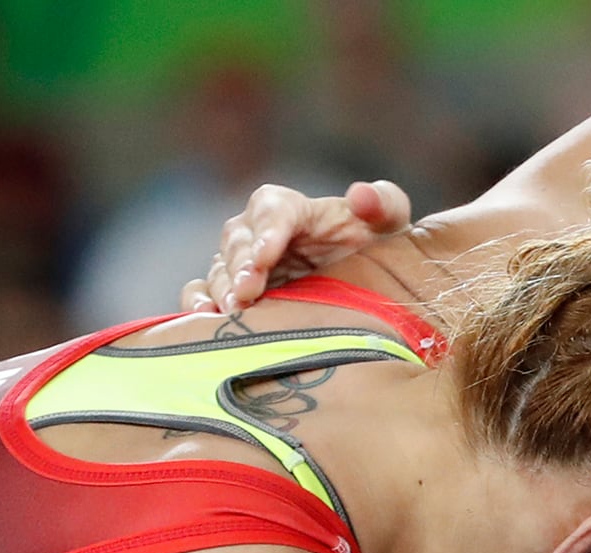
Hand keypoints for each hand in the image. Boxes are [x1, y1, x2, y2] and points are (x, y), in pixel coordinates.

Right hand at [182, 179, 412, 313]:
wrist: (373, 289)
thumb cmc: (378, 248)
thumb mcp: (391, 223)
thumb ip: (383, 203)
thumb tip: (361, 195)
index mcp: (294, 210)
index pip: (272, 209)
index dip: (267, 230)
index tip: (267, 254)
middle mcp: (260, 234)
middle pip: (238, 240)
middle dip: (241, 265)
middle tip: (247, 292)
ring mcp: (244, 266)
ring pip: (220, 269)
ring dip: (223, 289)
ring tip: (234, 311)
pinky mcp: (236, 295)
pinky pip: (205, 294)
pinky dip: (199, 304)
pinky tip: (206, 320)